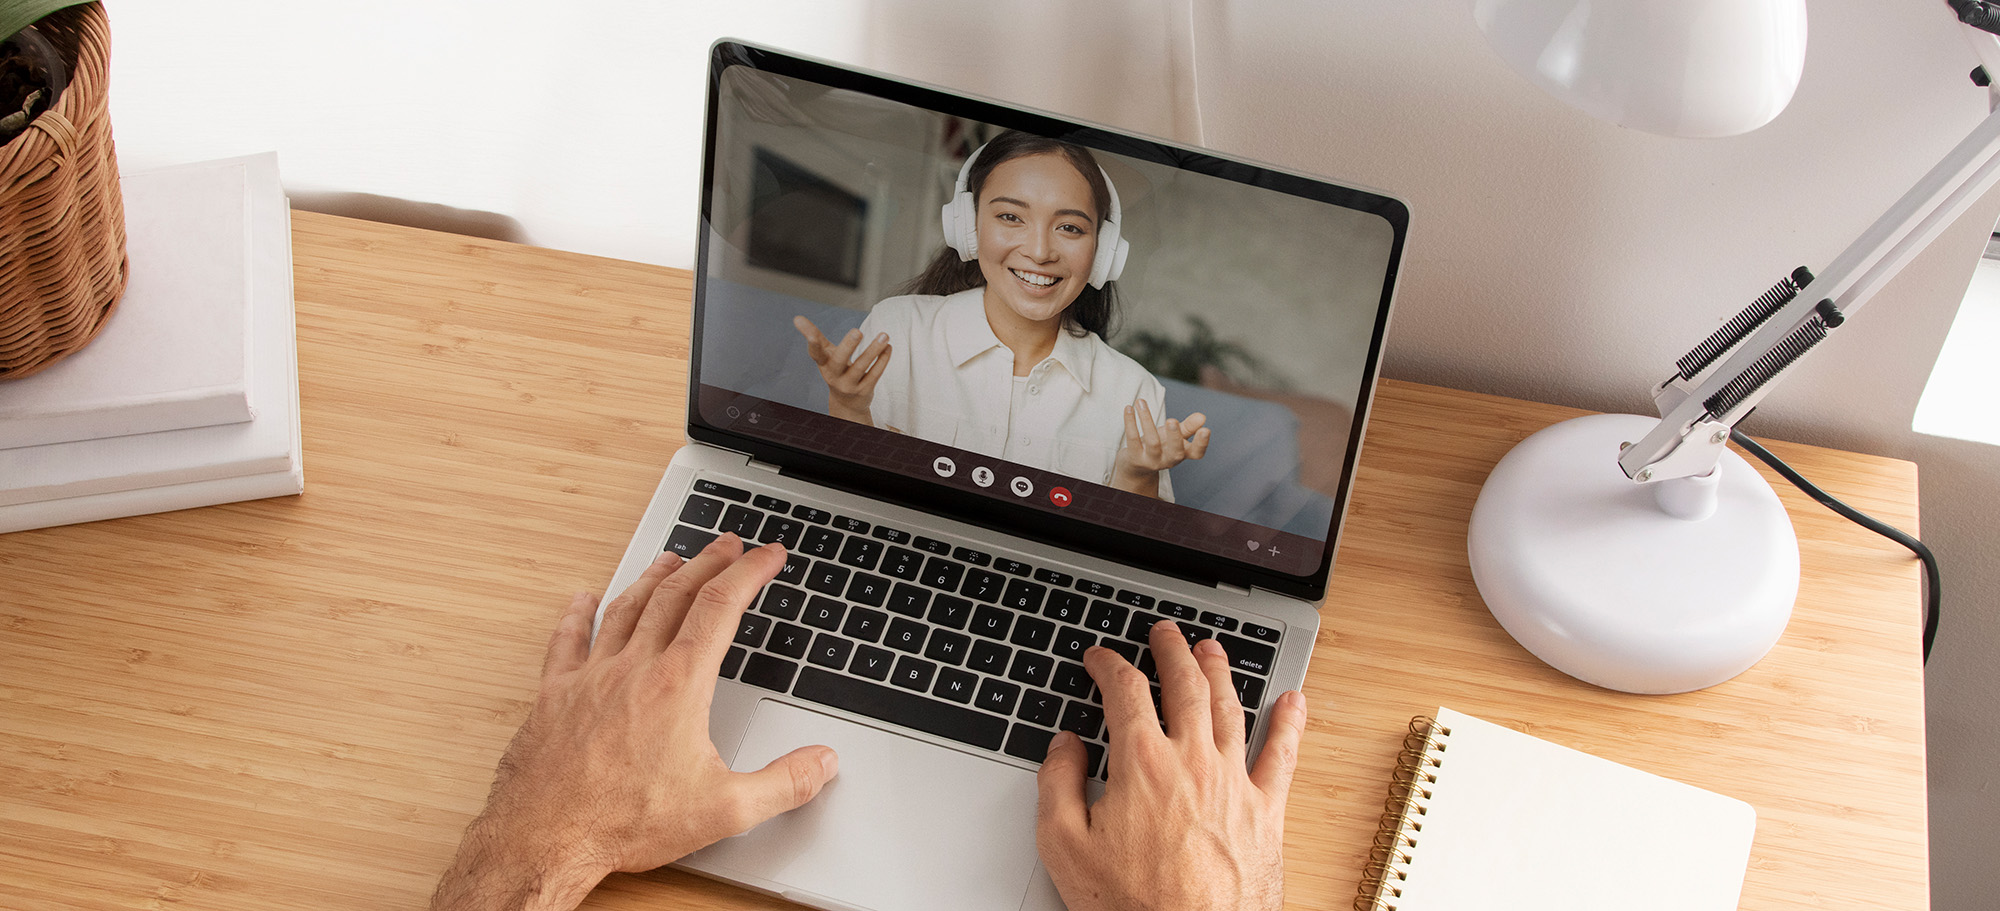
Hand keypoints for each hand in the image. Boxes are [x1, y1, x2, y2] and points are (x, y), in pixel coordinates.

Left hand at [431, 536, 838, 910]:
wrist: (544, 840)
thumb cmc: (624, 824)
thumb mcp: (724, 811)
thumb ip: (783, 784)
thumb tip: (823, 762)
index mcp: (678, 686)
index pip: (721, 608)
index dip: (750, 573)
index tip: (768, 555)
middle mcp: (633, 669)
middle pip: (676, 595)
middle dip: (709, 563)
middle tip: (728, 544)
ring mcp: (589, 678)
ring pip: (625, 609)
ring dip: (653, 578)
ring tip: (671, 559)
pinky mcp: (553, 696)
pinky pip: (566, 641)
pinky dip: (577, 615)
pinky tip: (581, 600)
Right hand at [794, 316, 890, 425]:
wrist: (846, 404)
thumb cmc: (835, 371)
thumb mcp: (825, 356)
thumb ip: (815, 337)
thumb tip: (796, 318)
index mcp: (824, 364)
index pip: (816, 353)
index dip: (812, 343)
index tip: (811, 332)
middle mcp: (834, 376)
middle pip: (839, 361)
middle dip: (848, 346)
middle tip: (857, 331)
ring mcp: (849, 385)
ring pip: (862, 367)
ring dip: (873, 350)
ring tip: (884, 335)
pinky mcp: (864, 390)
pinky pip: (875, 374)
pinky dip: (883, 359)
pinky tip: (888, 347)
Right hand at [1035, 622, 1306, 910]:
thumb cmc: (1131, 908)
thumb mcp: (1064, 848)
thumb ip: (1058, 786)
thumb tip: (1064, 747)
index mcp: (1142, 764)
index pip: (1125, 691)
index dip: (1110, 665)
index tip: (1100, 658)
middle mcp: (1193, 761)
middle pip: (1185, 684)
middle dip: (1171, 650)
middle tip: (1164, 633)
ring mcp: (1235, 783)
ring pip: (1230, 707)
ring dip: (1219, 670)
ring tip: (1211, 649)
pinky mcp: (1266, 812)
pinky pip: (1283, 755)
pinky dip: (1290, 723)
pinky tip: (1294, 701)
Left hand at [1110, 398, 1210, 497]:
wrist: (1136, 467)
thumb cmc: (1161, 447)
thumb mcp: (1176, 437)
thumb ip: (1188, 426)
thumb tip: (1202, 417)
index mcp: (1182, 454)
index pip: (1196, 453)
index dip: (1202, 443)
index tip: (1206, 429)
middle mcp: (1168, 460)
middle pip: (1175, 452)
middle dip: (1174, 436)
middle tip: (1172, 420)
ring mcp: (1151, 461)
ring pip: (1152, 442)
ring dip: (1146, 420)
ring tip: (1141, 401)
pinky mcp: (1134, 457)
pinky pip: (1132, 439)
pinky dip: (1130, 422)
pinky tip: (1129, 408)